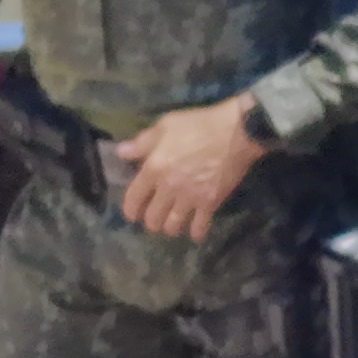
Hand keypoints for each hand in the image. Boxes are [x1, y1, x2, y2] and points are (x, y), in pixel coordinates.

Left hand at [110, 95, 269, 240]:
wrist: (236, 133)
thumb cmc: (199, 125)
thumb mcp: (166, 125)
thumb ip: (142, 142)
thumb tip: (121, 153)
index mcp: (154, 168)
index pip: (134, 197)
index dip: (130, 209)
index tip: (132, 214)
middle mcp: (168, 188)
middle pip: (153, 217)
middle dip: (151, 221)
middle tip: (155, 219)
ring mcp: (190, 197)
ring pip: (173, 225)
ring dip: (171, 227)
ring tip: (173, 224)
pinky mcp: (210, 202)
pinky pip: (199, 225)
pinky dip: (195, 231)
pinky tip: (195, 231)